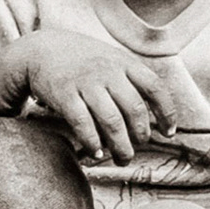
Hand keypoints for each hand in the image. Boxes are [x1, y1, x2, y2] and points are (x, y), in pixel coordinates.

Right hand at [0, 30, 174, 163]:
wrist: (41, 49)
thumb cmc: (83, 61)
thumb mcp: (111, 59)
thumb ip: (132, 80)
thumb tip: (156, 114)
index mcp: (124, 62)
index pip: (154, 87)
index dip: (166, 112)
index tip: (168, 132)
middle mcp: (108, 71)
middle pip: (134, 110)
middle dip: (140, 135)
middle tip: (138, 148)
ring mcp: (86, 83)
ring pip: (112, 121)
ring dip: (120, 146)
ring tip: (123, 159)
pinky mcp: (64, 94)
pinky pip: (83, 123)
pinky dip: (92, 142)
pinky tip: (96, 153)